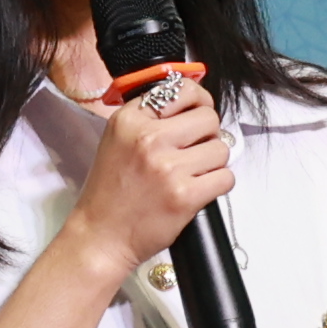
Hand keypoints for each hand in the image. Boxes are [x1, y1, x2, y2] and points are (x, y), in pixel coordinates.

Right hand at [61, 78, 234, 277]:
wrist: (101, 236)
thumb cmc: (110, 193)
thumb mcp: (117, 141)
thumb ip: (150, 119)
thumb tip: (195, 104)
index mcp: (129, 120)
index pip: (182, 90)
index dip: (198, 101)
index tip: (198, 113)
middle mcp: (148, 138)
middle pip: (209, 118)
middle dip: (208, 134)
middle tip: (194, 151)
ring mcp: (167, 167)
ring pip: (221, 149)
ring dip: (213, 163)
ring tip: (192, 174)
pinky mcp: (184, 195)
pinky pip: (225, 178)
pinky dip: (217, 185)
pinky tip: (198, 190)